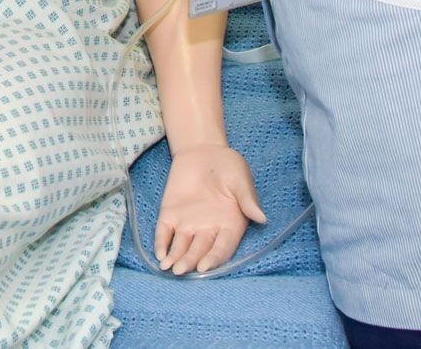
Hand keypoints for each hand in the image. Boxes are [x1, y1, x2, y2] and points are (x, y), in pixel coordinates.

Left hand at [154, 144, 264, 274]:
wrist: (204, 150)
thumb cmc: (228, 166)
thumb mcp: (240, 179)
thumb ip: (247, 198)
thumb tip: (261, 217)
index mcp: (230, 226)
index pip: (222, 248)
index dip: (214, 258)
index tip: (204, 266)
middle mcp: (209, 230)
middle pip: (199, 251)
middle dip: (190, 261)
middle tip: (180, 270)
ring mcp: (188, 224)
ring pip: (181, 246)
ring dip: (175, 258)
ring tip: (167, 267)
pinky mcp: (170, 214)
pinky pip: (165, 232)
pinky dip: (161, 243)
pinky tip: (159, 254)